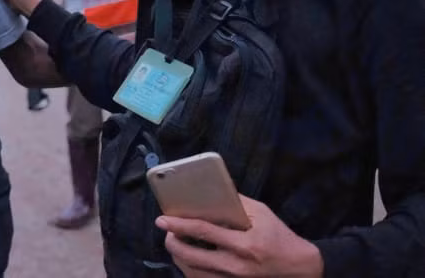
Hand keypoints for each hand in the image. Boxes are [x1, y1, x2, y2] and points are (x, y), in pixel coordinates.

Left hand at [157, 195, 322, 277]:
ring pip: (192, 272)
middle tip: (168, 231)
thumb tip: (210, 192)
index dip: (179, 225)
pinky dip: (190, 268)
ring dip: (179, 257)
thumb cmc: (280, 237)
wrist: (299, 267)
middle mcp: (235, 266)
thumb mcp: (262, 214)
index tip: (162, 220)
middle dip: (172, 243)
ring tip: (177, 242)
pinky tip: (189, 258)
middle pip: (190, 257)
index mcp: (244, 245)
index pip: (203, 232)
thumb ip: (235, 203)